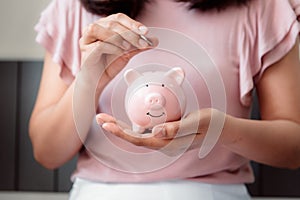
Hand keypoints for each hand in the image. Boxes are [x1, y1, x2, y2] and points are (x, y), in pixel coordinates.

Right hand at [79, 13, 157, 89]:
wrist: (97, 82)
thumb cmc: (108, 65)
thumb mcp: (127, 53)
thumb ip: (138, 46)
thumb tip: (155, 40)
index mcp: (104, 26)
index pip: (119, 18)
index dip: (133, 23)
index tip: (145, 32)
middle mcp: (94, 29)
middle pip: (112, 23)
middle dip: (130, 33)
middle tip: (142, 43)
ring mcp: (87, 39)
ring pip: (103, 29)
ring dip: (118, 37)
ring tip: (128, 47)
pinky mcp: (86, 51)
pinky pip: (99, 45)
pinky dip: (112, 48)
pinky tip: (120, 53)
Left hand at [95, 109, 223, 156]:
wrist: (220, 129)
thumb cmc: (210, 124)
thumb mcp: (195, 123)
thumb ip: (176, 128)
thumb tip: (156, 132)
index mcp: (169, 144)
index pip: (140, 140)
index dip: (122, 133)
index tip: (107, 124)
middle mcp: (164, 144)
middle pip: (134, 138)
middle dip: (116, 129)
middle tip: (99, 118)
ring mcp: (164, 140)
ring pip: (138, 135)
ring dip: (121, 127)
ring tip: (106, 118)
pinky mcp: (166, 135)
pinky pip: (145, 132)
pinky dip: (132, 126)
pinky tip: (124, 121)